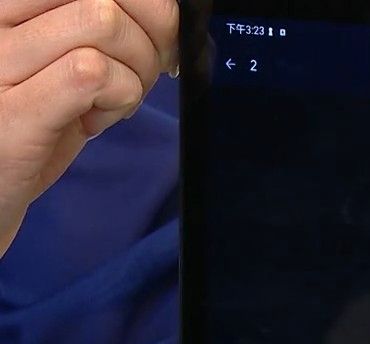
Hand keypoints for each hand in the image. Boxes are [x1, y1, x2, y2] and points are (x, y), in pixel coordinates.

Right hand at [0, 0, 178, 257]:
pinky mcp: (13, 111)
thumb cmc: (36, 116)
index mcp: (12, 2)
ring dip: (134, 71)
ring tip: (107, 103)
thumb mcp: (66, 55)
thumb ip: (105, 26)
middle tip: (143, 76)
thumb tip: (169, 14)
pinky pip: (93, 73)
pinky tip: (93, 121)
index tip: (161, 39)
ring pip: (103, 23)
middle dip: (152, 36)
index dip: (149, 6)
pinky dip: (118, 98)